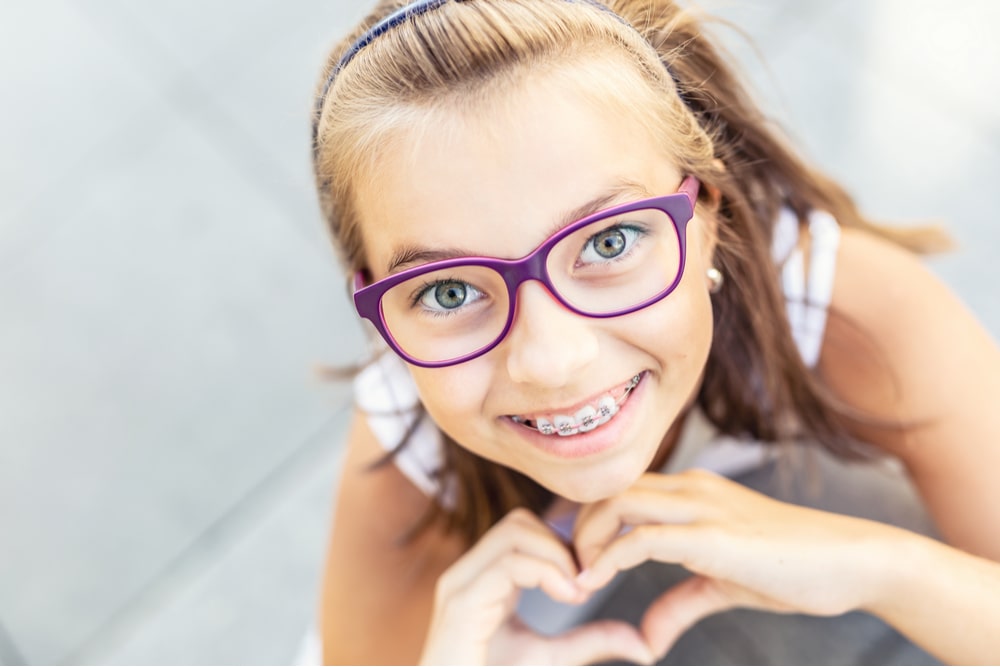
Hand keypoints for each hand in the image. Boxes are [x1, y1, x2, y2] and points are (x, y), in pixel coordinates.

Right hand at [419, 507, 655, 664]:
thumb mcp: (553, 658)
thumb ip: (592, 642)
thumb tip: (644, 645)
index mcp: (483, 579)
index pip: (525, 529)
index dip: (564, 544)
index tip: (590, 579)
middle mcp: (468, 574)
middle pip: (520, 520)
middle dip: (561, 544)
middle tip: (586, 583)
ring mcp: (460, 585)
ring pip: (515, 531)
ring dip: (557, 556)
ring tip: (577, 592)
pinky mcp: (461, 604)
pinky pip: (508, 563)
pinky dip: (546, 572)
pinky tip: (568, 598)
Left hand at [573, 469, 899, 658]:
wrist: (854, 562)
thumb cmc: (795, 567)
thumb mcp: (724, 586)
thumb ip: (681, 604)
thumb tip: (647, 639)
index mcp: (691, 491)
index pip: (620, 490)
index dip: (588, 521)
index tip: (574, 559)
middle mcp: (689, 487)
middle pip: (607, 489)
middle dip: (576, 527)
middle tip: (566, 569)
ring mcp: (701, 506)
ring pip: (617, 502)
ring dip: (586, 539)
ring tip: (579, 578)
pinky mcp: (711, 535)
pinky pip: (642, 537)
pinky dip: (609, 558)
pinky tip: (595, 582)